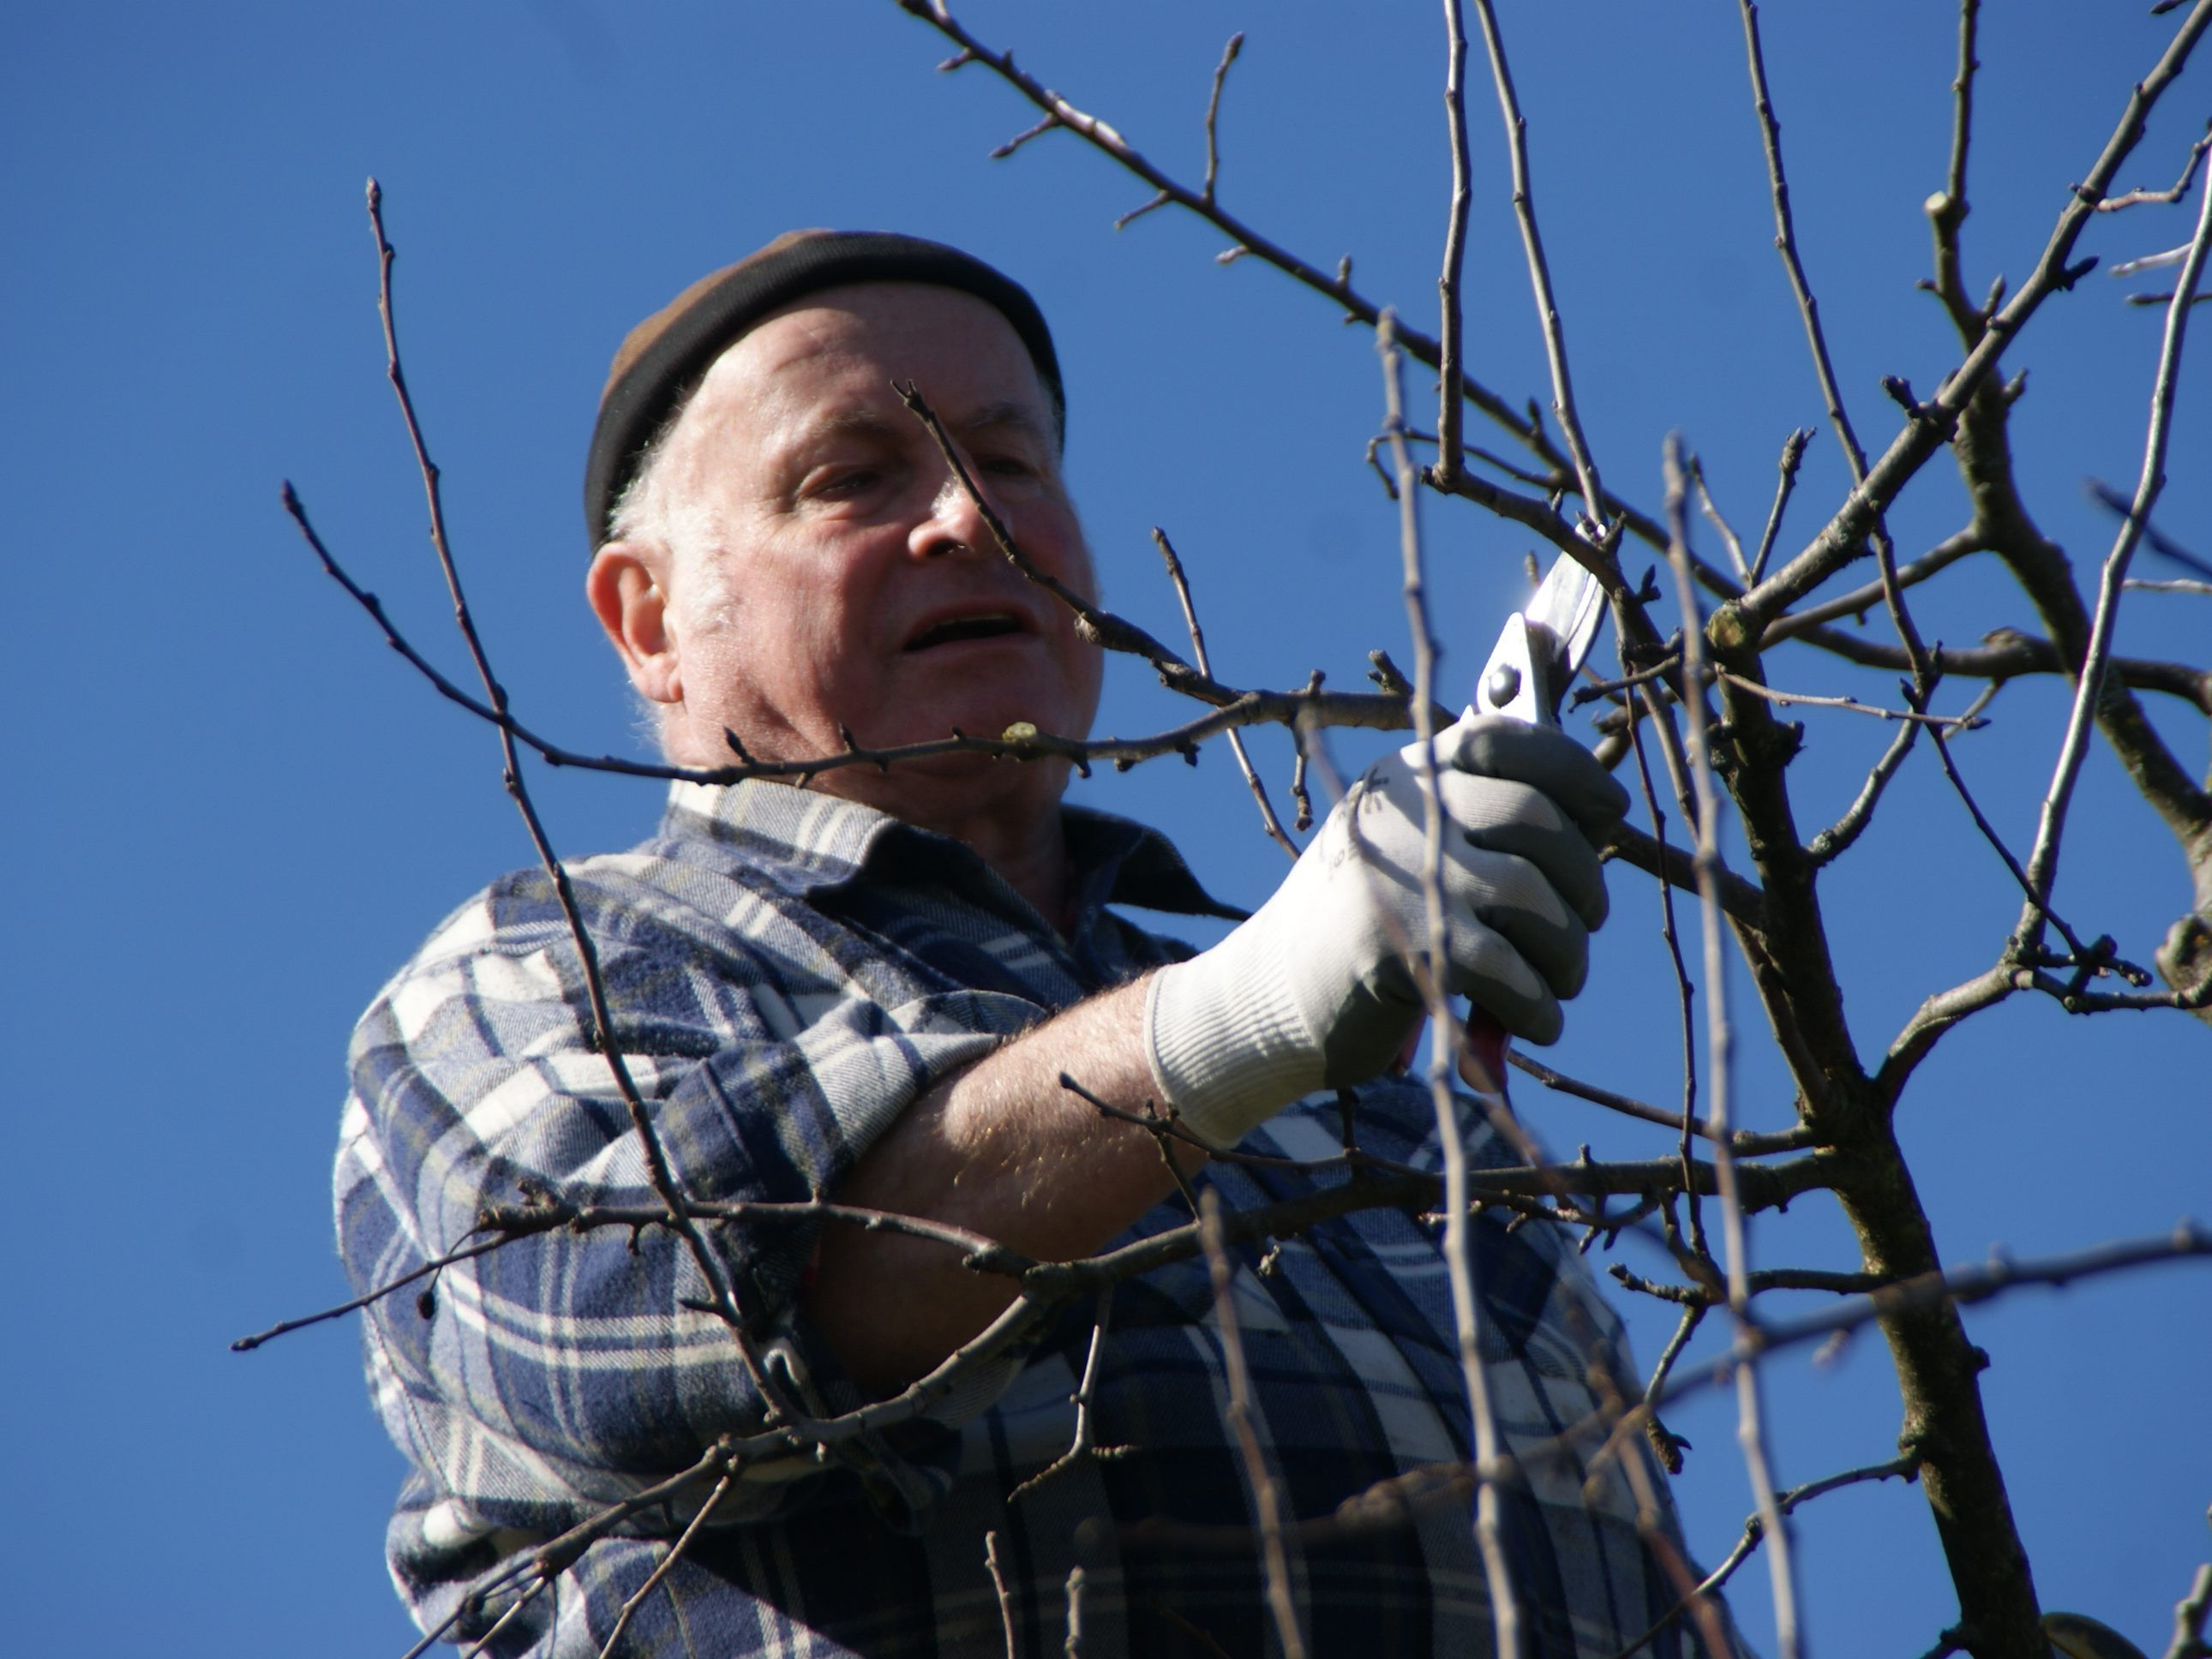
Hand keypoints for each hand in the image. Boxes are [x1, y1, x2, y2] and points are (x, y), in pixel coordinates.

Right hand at [1144, 714, 1627, 1145]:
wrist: (1270, 993)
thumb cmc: (1365, 923)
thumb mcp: (1409, 845)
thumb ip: (1481, 821)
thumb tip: (1599, 818)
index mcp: (1407, 775)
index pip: (1506, 739)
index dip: (1574, 769)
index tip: (1609, 812)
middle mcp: (1401, 810)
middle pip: (1536, 818)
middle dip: (1584, 880)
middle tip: (1586, 923)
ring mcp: (1398, 874)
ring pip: (1534, 898)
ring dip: (1568, 953)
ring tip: (1562, 982)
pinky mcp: (1398, 946)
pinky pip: (1508, 972)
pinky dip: (1539, 1005)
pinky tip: (1538, 1021)